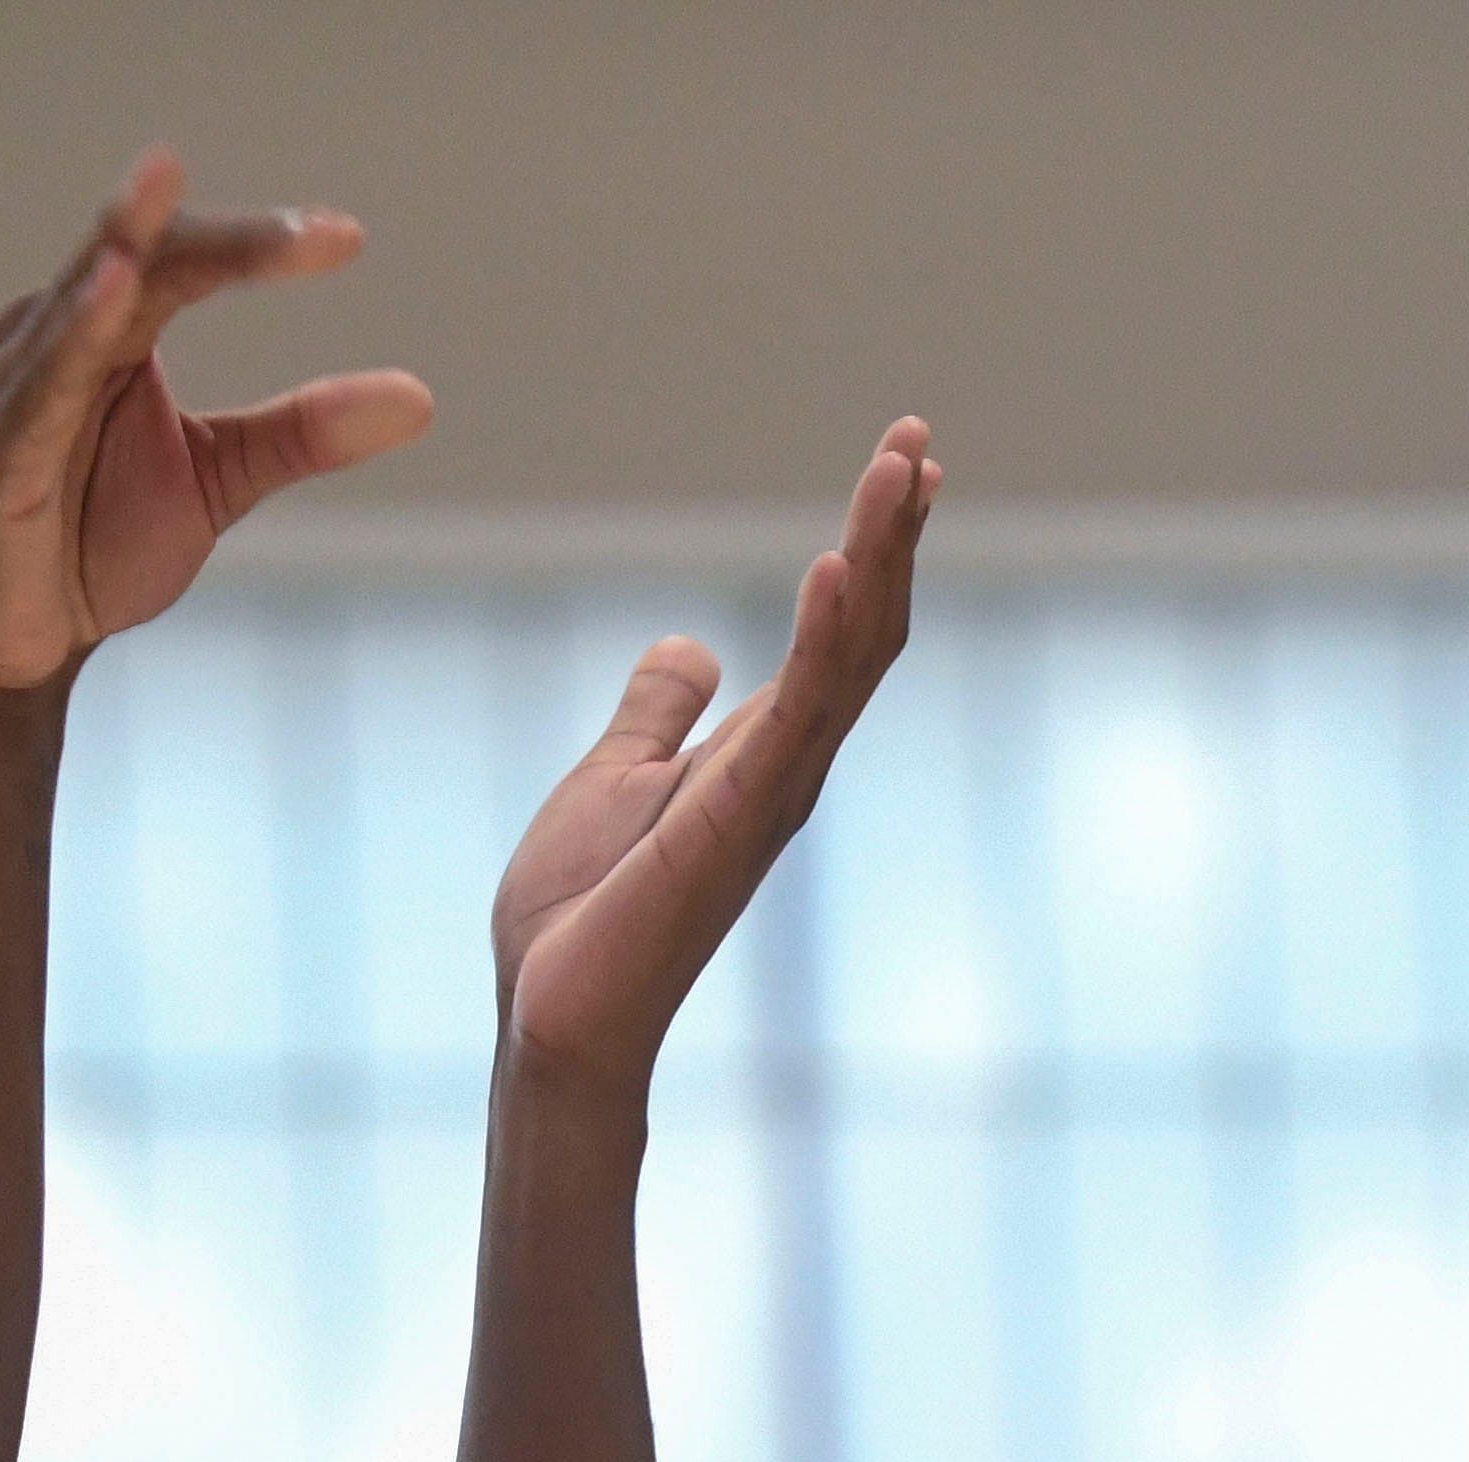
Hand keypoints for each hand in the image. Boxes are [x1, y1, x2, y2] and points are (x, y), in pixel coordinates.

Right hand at [0, 148, 432, 692]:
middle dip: (224, 242)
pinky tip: (113, 291)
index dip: (260, 246)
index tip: (348, 239)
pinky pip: (38, 388)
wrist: (16, 650)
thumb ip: (304, 433)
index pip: (190, 262)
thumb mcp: (220, 480)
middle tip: (309, 234)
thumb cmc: (94, 546)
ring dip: (127, 243)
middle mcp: (56, 339)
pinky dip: (73, 335)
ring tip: (164, 177)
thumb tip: (421, 397)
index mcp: (112, 332)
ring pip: (78, 302)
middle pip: (143, 259)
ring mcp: (17, 391)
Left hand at [494, 418, 938, 1090]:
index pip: (842, 630)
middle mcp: (789, 765)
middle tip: (914, 441)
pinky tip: (837, 562)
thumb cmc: (581, 915)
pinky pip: (798, 712)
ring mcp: (774, 792)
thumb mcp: (614, 775)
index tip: (903, 464)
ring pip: (850, 655)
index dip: (875, 546)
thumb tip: (689, 649)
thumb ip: (658, 711)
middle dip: (894, 533)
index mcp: (763, 750)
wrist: (554, 1014)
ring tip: (900, 469)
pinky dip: (822, 634)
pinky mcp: (740, 817)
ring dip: (878, 557)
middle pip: (866, 628)